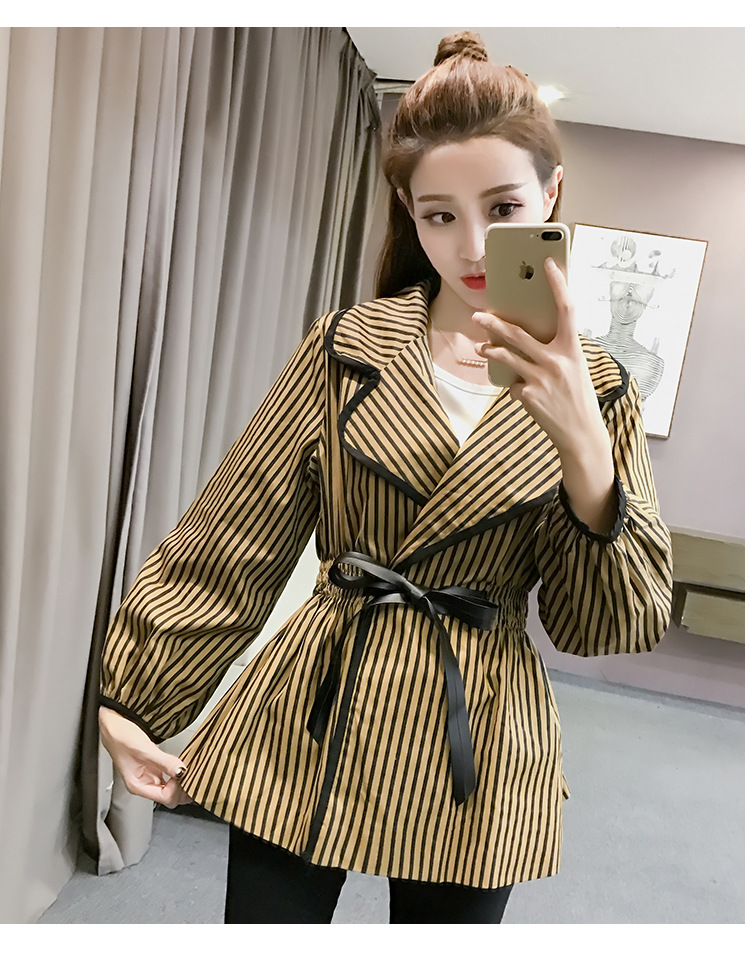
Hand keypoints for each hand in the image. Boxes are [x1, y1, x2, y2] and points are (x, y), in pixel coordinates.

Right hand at [99, 707, 192, 807]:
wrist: (113, 725)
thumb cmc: (121, 737)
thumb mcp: (146, 749)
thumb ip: (165, 762)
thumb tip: (182, 771)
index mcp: (138, 785)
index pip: (165, 798)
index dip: (177, 788)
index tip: (184, 774)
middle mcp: (144, 784)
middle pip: (170, 797)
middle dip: (182, 788)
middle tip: (192, 774)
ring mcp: (149, 776)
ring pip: (171, 788)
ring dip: (181, 781)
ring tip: (190, 770)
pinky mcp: (153, 767)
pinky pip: (169, 775)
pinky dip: (178, 773)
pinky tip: (183, 767)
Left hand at [473, 258, 604, 455]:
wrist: (581, 433)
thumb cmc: (578, 397)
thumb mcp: (576, 368)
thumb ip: (557, 350)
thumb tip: (529, 334)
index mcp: (573, 349)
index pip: (567, 309)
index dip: (558, 284)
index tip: (548, 264)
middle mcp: (557, 361)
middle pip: (519, 334)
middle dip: (495, 323)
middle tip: (479, 315)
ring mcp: (540, 378)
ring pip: (506, 357)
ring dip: (490, 350)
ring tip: (481, 346)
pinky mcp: (528, 395)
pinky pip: (513, 384)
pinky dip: (515, 386)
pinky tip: (526, 395)